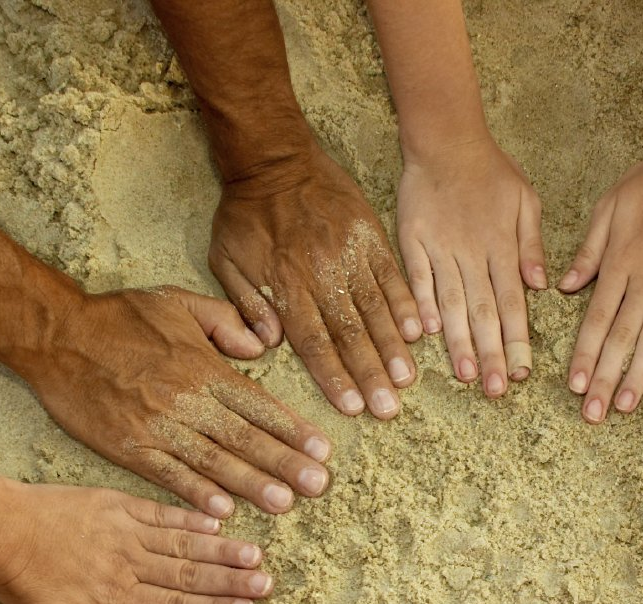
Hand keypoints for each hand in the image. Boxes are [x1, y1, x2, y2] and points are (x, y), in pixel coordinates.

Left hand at [0, 483, 272, 603]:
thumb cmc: (20, 581)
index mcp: (113, 597)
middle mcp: (126, 563)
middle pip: (187, 576)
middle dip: (230, 582)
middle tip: (267, 585)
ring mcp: (125, 531)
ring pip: (182, 544)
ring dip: (221, 551)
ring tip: (255, 556)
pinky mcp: (119, 504)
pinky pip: (163, 512)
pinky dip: (191, 518)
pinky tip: (219, 523)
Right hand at [27, 286, 331, 517]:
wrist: (53, 334)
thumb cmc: (119, 317)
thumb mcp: (178, 302)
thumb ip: (225, 321)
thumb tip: (262, 345)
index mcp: (203, 368)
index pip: (258, 403)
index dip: (292, 429)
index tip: (322, 451)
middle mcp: (185, 399)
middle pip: (244, 435)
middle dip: (283, 462)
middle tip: (318, 485)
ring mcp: (156, 426)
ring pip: (212, 459)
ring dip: (249, 483)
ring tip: (282, 503)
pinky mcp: (127, 447)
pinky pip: (167, 474)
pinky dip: (194, 493)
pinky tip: (221, 511)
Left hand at [210, 145, 420, 418]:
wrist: (273, 155)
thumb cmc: (245, 214)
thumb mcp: (225, 259)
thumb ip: (245, 305)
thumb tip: (267, 345)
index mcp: (287, 286)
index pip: (314, 341)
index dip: (335, 376)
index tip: (352, 407)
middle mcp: (322, 275)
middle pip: (349, 334)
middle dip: (370, 375)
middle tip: (389, 409)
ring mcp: (350, 255)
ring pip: (374, 310)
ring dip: (392, 348)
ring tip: (407, 380)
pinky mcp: (370, 236)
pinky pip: (391, 276)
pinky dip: (406, 305)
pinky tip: (418, 333)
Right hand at [398, 137, 544, 398]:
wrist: (444, 139)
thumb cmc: (490, 172)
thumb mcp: (525, 200)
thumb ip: (531, 244)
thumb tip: (541, 285)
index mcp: (502, 246)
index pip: (513, 302)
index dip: (517, 338)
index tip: (522, 372)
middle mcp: (472, 252)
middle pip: (484, 310)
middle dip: (491, 353)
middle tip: (495, 389)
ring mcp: (440, 248)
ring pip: (452, 302)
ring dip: (458, 340)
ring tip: (465, 374)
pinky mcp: (412, 242)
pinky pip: (418, 278)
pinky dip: (421, 304)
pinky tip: (425, 334)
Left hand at [560, 148, 642, 421]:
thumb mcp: (608, 208)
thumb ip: (588, 252)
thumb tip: (563, 287)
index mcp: (619, 264)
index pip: (596, 320)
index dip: (585, 355)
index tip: (574, 386)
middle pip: (622, 337)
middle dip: (606, 378)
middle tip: (593, 414)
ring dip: (639, 373)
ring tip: (626, 405)